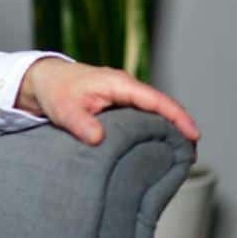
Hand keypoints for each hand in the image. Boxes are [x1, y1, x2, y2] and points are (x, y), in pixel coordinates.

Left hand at [16, 58, 199, 146]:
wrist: (43, 80)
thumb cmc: (55, 90)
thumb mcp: (64, 109)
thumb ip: (80, 123)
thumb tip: (98, 138)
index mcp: (119, 84)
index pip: (156, 100)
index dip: (177, 117)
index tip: (193, 135)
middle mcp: (127, 88)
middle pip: (162, 107)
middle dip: (180, 128)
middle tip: (191, 157)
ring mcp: (125, 96)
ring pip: (154, 112)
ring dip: (169, 130)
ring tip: (181, 157)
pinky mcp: (120, 105)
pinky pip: (144, 116)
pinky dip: (155, 129)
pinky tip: (159, 148)